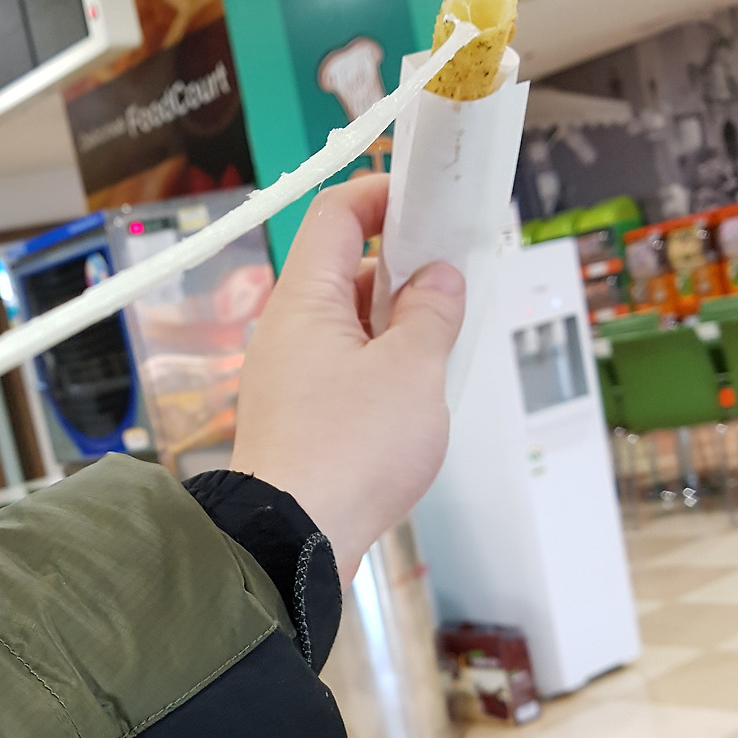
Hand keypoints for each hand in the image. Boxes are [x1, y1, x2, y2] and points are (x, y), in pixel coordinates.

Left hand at [230, 174, 464, 579]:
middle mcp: (286, 333)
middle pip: (345, 271)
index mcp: (303, 301)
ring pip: (348, 327)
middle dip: (403, 271)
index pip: (336, 214)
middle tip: (452, 286)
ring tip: (439, 353)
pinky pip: (343, 372)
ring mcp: (288, 377)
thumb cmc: (344, 457)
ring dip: (396, 328)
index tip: (430, 202)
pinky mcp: (297, 420)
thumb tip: (439, 279)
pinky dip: (380, 370)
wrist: (293, 543)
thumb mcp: (412, 371)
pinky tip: (413, 401)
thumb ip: (431, 313)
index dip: (384, 195)